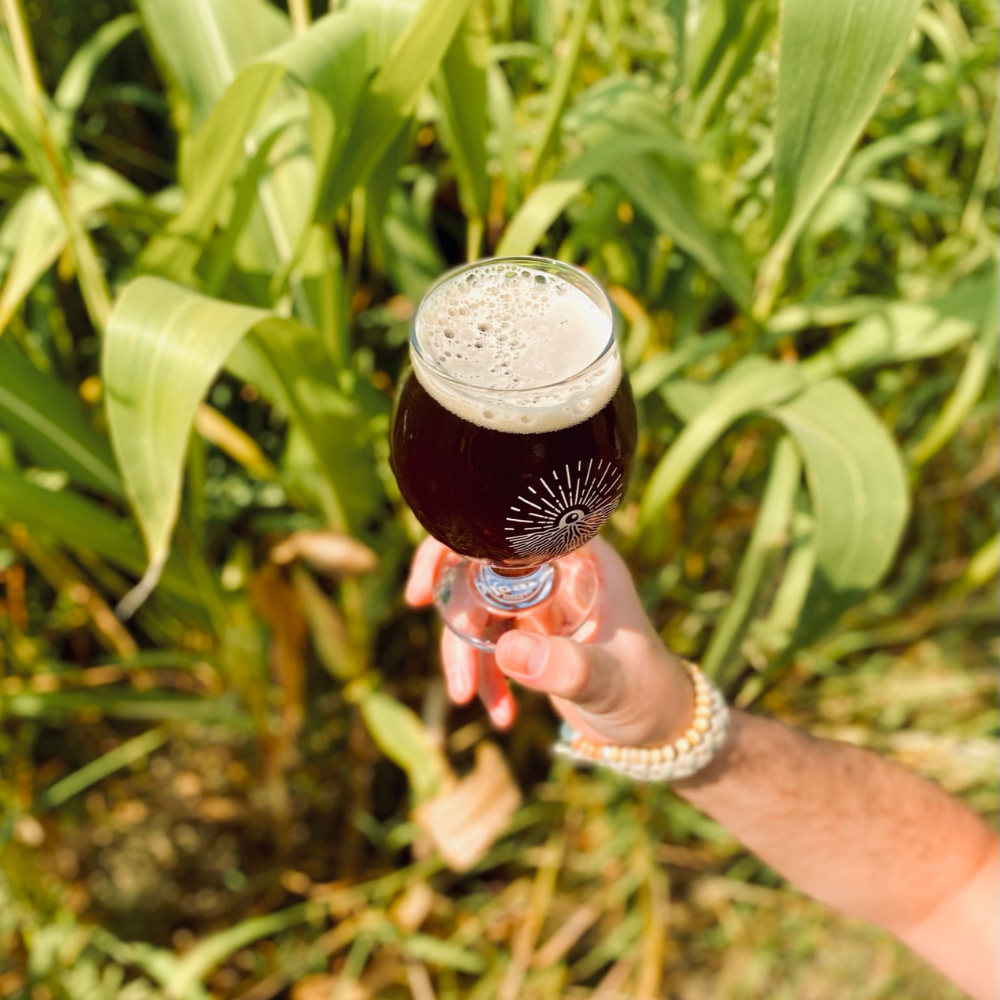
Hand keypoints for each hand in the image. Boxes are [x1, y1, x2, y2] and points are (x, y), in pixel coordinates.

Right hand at [405, 536, 694, 745]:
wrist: (659, 726)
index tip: (423, 593)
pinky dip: (484, 675)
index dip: (452, 549)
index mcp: (578, 554)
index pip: (504, 529)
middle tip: (461, 682)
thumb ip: (568, 667)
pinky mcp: (528, 628)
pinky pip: (486, 640)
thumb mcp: (612, 682)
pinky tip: (502, 714)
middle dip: (459, 627)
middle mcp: (554, 566)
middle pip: (478, 570)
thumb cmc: (648, 693)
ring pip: (475, 608)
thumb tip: (507, 651)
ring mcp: (539, 595)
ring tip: (472, 702)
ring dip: (466, 656)